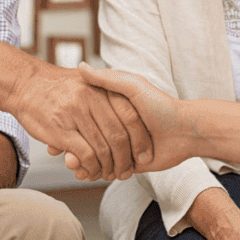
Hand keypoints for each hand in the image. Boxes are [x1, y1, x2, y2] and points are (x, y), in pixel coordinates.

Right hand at [12, 62, 152, 180]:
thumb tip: (129, 112)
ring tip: (111, 175)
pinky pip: (86, 154)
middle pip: (119, 136)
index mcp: (102, 87)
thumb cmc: (57, 86)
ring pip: (104, 148)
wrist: (24, 82)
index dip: (140, 139)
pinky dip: (92, 168)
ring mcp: (76, 114)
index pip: (130, 116)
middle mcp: (92, 98)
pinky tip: (92, 172)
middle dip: (127, 159)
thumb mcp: (87, 79)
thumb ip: (108, 89)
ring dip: (110, 167)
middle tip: (127, 171)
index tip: (145, 154)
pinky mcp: (62, 130)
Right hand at [67, 65, 189, 175]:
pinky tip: (83, 172)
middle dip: (71, 147)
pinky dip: (93, 172)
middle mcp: (115, 125)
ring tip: (69, 164)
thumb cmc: (161, 105)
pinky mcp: (129, 163)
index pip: (84, 116)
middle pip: (85, 139)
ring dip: (81, 162)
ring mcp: (121, 145)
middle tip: (56, 151)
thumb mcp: (133, 86)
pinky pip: (106, 169)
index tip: (52, 123)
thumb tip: (81, 67)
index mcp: (114, 107)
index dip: (68, 121)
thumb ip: (108, 79)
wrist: (187, 131)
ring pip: (93, 155)